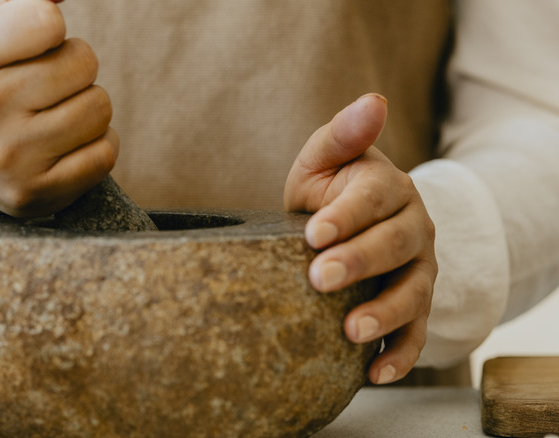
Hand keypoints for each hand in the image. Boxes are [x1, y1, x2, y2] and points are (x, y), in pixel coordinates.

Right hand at [0, 0, 118, 216]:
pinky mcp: (36, 193)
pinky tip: (67, 146)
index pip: (47, 19)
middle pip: (83, 63)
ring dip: (89, 106)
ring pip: (100, 107)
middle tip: (46, 87)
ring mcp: (8, 157)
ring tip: (56, 115)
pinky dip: (97, 145)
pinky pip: (106, 153)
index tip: (34, 45)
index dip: (51, 29)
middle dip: (75, 69)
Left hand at [283, 94, 436, 383]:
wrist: (350, 226)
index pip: (374, 197)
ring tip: (351, 332)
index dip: (346, 215)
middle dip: (358, 262)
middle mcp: (414, 226)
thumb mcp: (325, 160)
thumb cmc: (329, 192)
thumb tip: (373, 100)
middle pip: (395, 244)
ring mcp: (420, 268)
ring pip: (413, 291)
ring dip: (385, 313)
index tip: (313, 233)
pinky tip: (373, 375)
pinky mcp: (416, 304)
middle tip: (318, 278)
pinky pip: (416, 333)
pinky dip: (400, 356)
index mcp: (389, 187)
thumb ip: (342, 135)